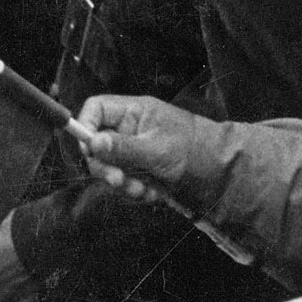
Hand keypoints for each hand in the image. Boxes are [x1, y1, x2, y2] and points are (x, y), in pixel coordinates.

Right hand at [74, 93, 198, 202]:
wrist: (216, 168)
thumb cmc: (190, 147)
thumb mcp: (156, 148)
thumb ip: (123, 147)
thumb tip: (92, 143)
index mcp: (133, 111)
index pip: (96, 108)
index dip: (84, 125)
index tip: (88, 150)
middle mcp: (128, 128)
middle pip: (96, 143)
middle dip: (105, 167)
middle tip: (118, 181)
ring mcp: (132, 148)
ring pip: (109, 166)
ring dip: (122, 184)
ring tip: (143, 191)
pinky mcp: (138, 168)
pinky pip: (124, 180)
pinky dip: (135, 190)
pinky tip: (152, 193)